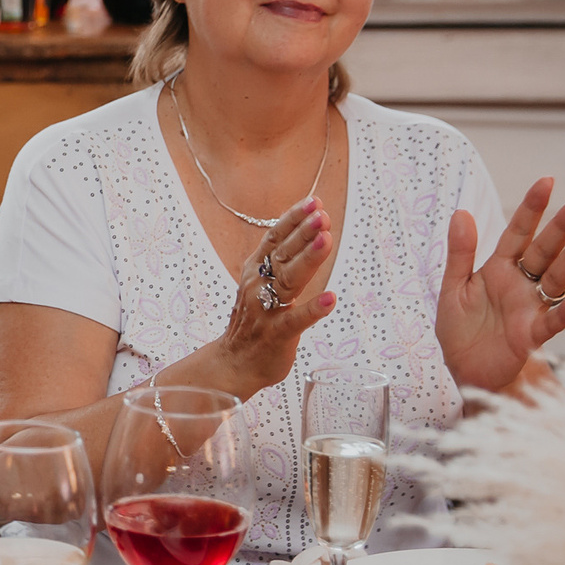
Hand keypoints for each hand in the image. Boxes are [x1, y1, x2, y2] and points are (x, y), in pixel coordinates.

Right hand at [209, 197, 336, 396]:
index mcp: (255, 271)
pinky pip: (295, 320)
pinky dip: (313, 310)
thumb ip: (282, 260)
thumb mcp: (262, 284)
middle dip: (303, 232)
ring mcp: (265, 310)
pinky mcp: (276, 334)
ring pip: (289, 280)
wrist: (234, 363)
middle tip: (322, 214)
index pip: (274, 238)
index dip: (293, 219)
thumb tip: (311, 230)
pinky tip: (330, 299)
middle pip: (283, 254)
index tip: (314, 201)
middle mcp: (257, 285)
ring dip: (308, 259)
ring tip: (327, 239)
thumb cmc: (255, 321)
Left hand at [437, 176, 564, 391]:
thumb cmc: (460, 328)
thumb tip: (460, 212)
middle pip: (544, 251)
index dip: (531, 209)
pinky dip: (563, 313)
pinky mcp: (531, 337)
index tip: (547, 181)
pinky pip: (551, 323)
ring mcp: (530, 309)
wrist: (463, 369)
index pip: (518, 233)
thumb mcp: (452, 288)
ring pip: (556, 279)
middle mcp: (521, 284)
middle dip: (561, 227)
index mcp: (499, 269)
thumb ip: (459, 253)